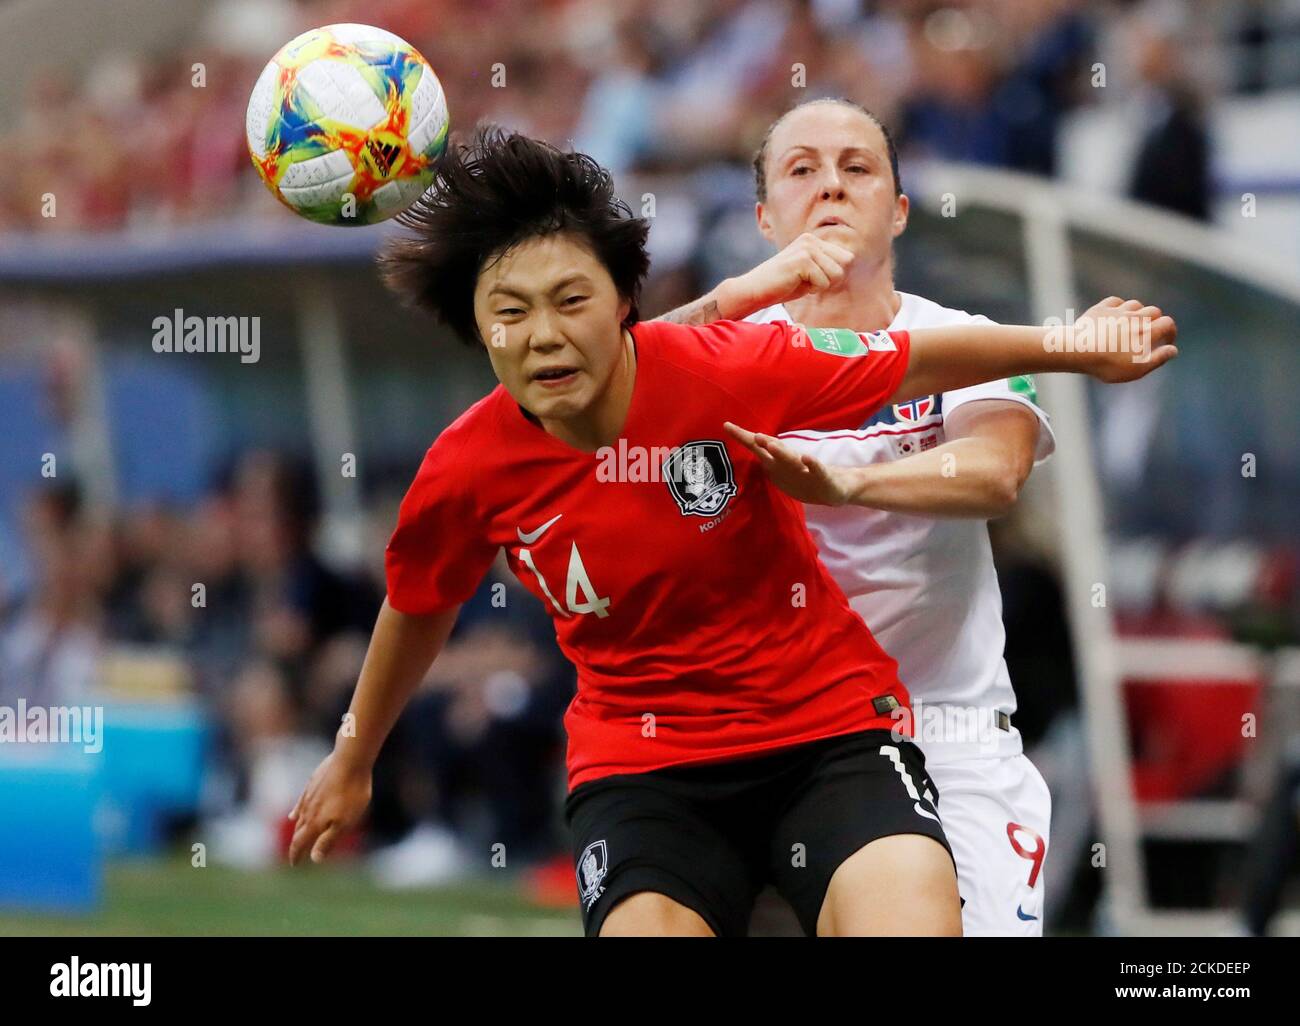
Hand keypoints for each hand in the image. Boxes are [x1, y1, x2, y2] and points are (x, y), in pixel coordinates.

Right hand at [287, 750, 371, 865]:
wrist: (350, 760)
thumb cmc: (351, 793)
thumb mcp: (344, 822)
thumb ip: (328, 840)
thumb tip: (314, 858)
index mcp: (315, 822)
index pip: (300, 842)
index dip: (296, 854)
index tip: (294, 864)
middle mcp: (308, 810)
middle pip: (299, 830)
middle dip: (296, 842)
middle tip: (295, 853)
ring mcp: (309, 795)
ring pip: (299, 815)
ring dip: (296, 826)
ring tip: (294, 833)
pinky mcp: (313, 782)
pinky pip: (302, 801)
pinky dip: (297, 810)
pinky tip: (296, 811)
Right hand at [721, 233, 854, 316]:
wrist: (755, 290)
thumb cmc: (781, 286)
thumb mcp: (808, 272)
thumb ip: (826, 265)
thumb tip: (851, 259)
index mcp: (812, 240)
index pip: (846, 257)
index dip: (833, 274)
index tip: (812, 278)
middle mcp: (811, 239)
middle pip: (845, 264)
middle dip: (829, 279)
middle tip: (806, 281)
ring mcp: (807, 248)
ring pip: (836, 274)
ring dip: (820, 285)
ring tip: (799, 282)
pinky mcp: (803, 260)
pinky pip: (823, 283)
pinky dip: (811, 289)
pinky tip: (794, 284)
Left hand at [724, 422, 851, 505]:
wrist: (836, 489)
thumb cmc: (804, 476)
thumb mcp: (782, 470)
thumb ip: (766, 459)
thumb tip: (746, 448)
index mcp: (778, 461)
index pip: (757, 447)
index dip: (742, 437)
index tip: (726, 425)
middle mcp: (790, 460)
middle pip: (773, 449)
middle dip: (763, 442)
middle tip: (752, 435)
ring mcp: (807, 468)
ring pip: (792, 459)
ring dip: (781, 451)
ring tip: (770, 444)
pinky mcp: (823, 477)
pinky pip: (817, 470)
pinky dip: (811, 464)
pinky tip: (806, 459)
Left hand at [1070, 297, 1177, 382]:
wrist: (1079, 350)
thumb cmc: (1109, 364)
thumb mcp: (1138, 368)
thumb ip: (1158, 358)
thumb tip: (1173, 350)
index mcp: (1147, 331)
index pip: (1168, 324)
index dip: (1171, 332)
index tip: (1167, 341)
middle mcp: (1135, 317)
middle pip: (1154, 311)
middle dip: (1156, 321)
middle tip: (1150, 332)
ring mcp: (1117, 311)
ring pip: (1136, 304)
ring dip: (1139, 312)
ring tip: (1134, 324)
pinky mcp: (1100, 309)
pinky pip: (1115, 301)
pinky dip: (1119, 306)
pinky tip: (1116, 314)